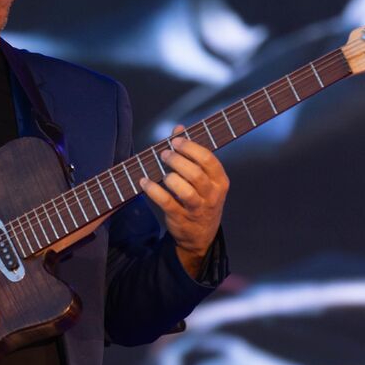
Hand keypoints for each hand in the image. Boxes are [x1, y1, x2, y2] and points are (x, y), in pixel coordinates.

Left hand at [140, 124, 228, 276]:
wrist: (200, 236)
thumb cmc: (201, 199)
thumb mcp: (204, 178)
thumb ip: (192, 153)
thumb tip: (178, 128)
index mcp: (220, 181)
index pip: (209, 160)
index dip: (190, 147)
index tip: (175, 141)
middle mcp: (212, 195)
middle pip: (195, 174)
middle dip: (177, 160)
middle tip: (164, 154)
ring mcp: (197, 209)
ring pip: (184, 190)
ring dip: (169, 176)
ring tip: (161, 170)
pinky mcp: (181, 219)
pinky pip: (166, 202)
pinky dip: (153, 190)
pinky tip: (144, 181)